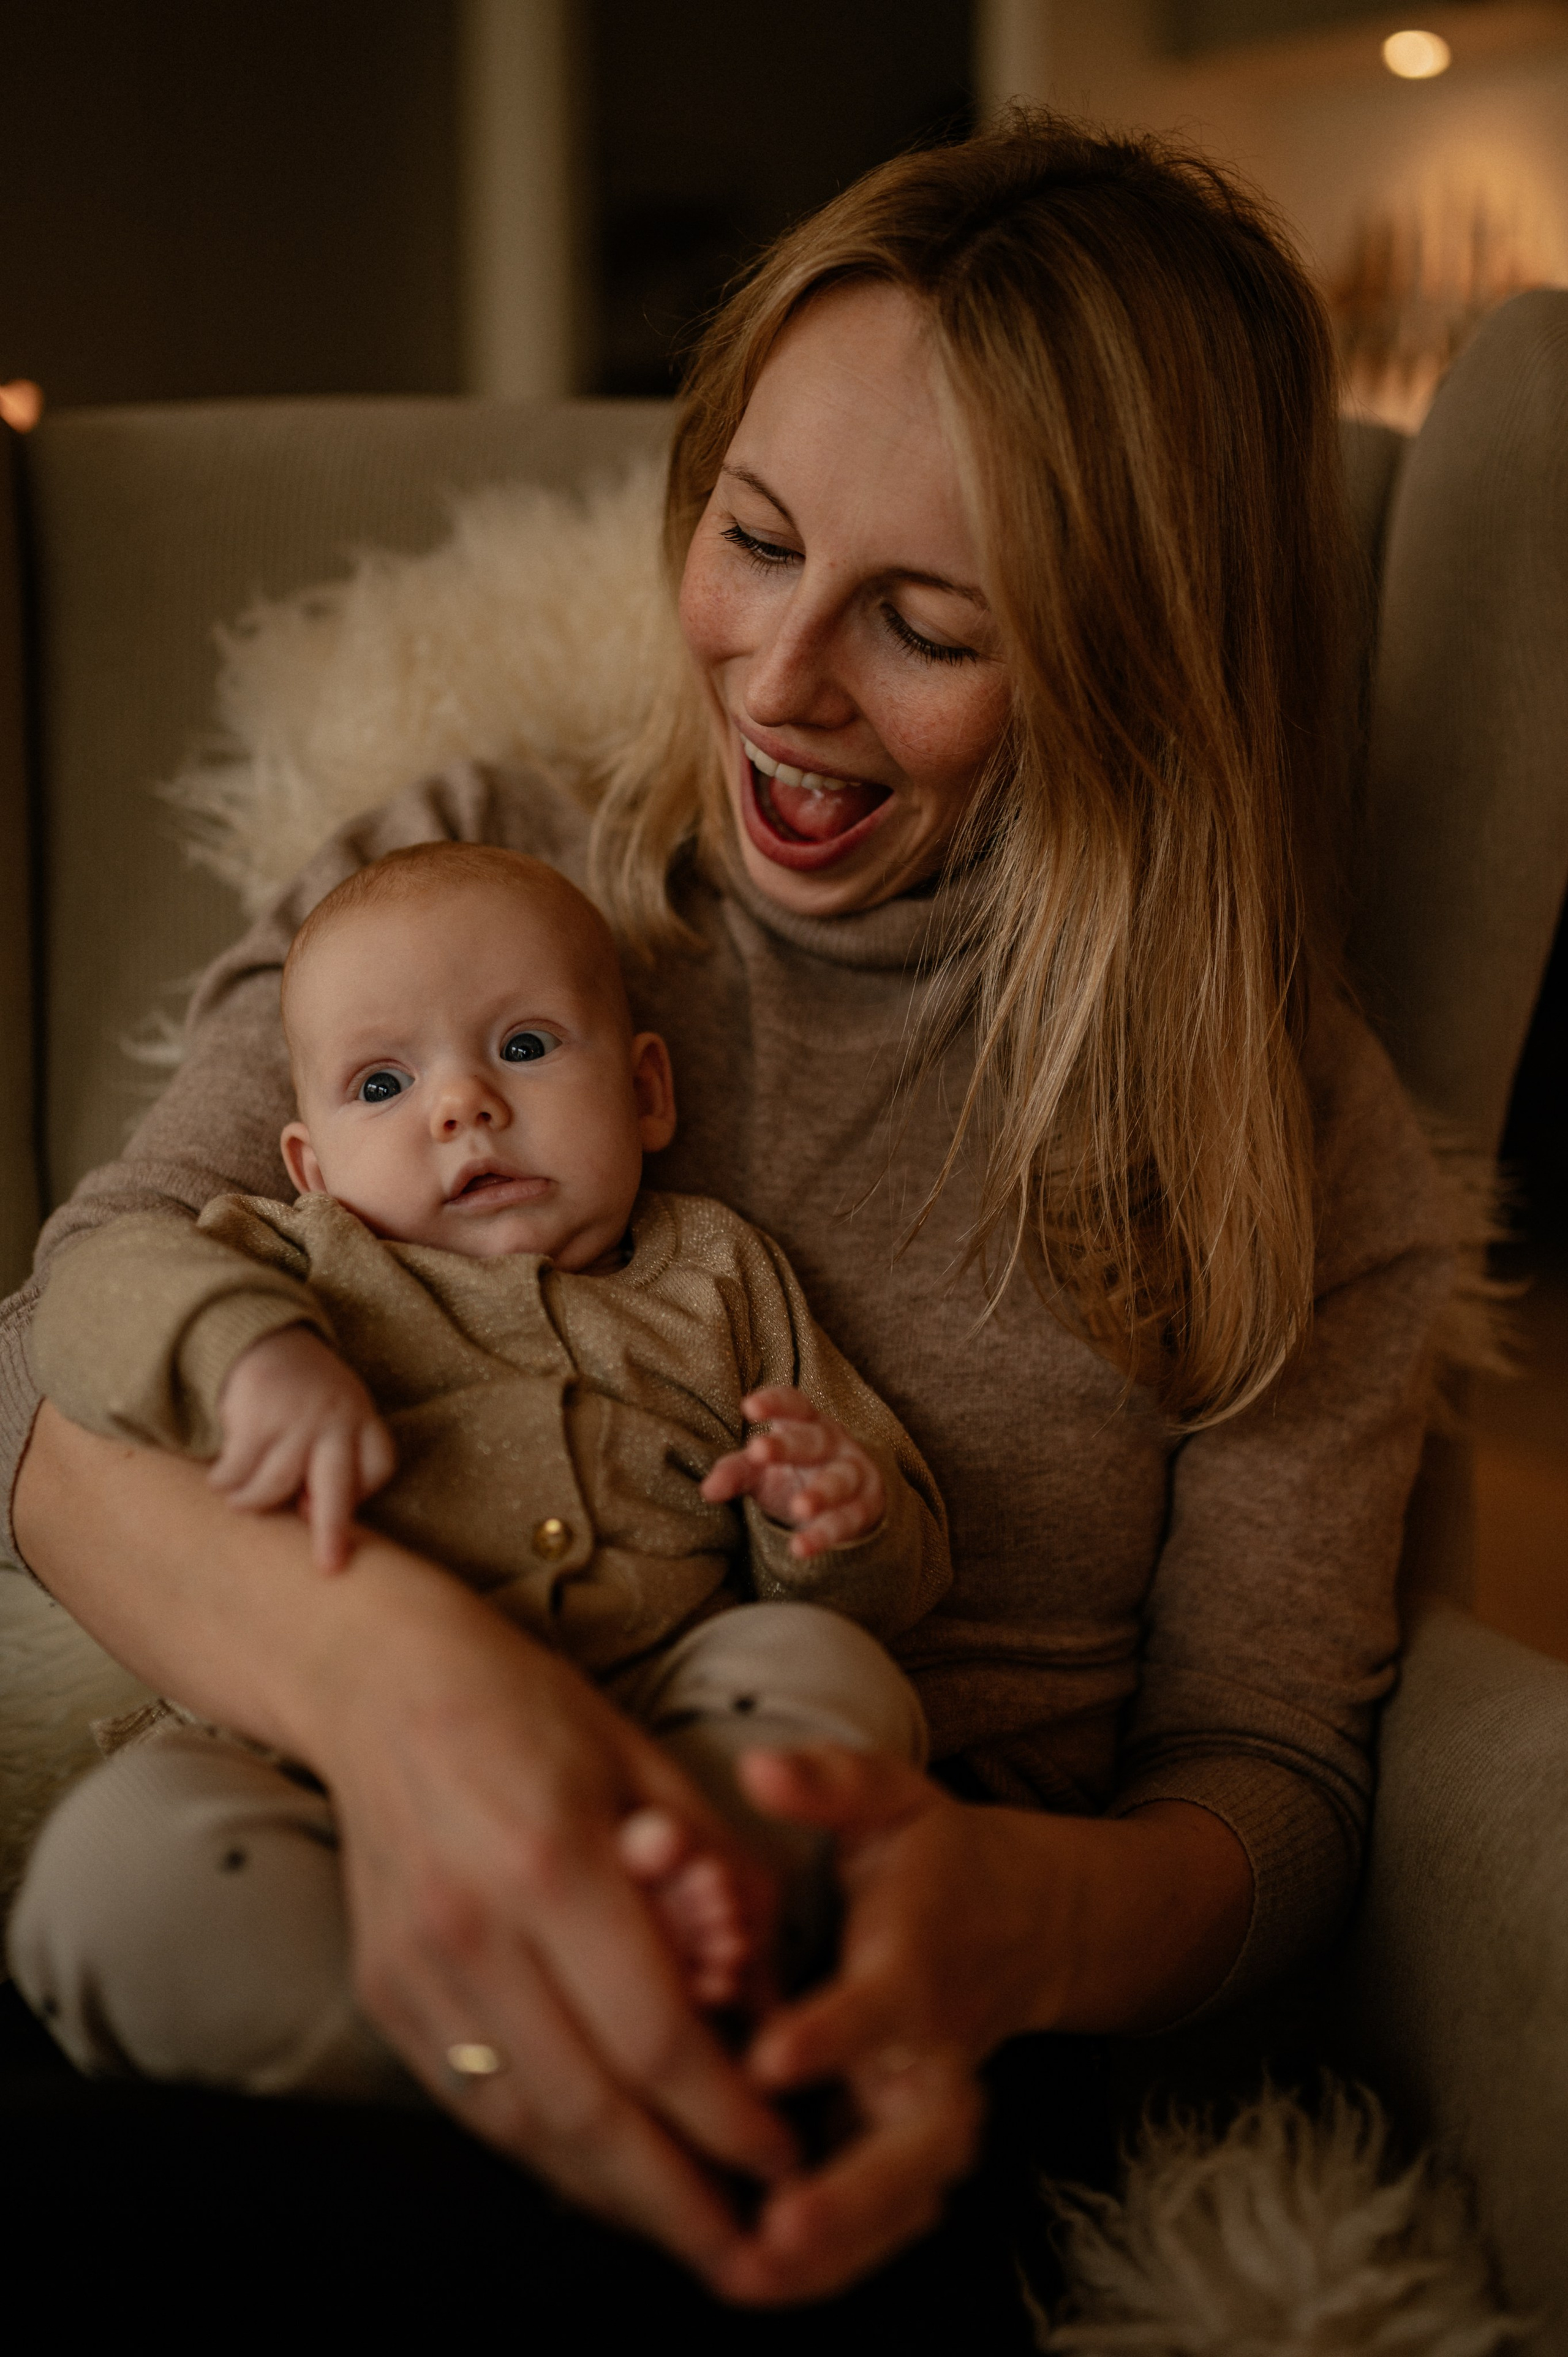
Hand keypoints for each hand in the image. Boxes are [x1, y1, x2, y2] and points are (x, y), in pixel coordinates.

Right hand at [16, 1409, 798, 2289]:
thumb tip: (768, 1997)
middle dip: (678, 2199)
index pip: (653, 2036)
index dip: (725, 2117)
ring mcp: (415, 1969)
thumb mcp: (649, 1762)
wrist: (378, 1680)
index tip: (785, 2161)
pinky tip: (603, 2175)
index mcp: (549, 1860)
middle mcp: (472, 1929)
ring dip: (613, 2196)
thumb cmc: (531, 1708)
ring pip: (525, 2127)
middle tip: (754, 2255)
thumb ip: (715, 1878)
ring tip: (691, 2232)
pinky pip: (476, 2102)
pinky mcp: (385, 1990)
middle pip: (588, 2109)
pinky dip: (545, 2154)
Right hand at [212, 1324, 394, 1571]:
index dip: (361, 1493)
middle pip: (338, 1489)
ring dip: (251, 1502)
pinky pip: (239, 1472)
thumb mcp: (335, 1410)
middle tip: (329, 1567)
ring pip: (275, 1488)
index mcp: (362, 1418)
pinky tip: (221, 1478)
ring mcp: (297, 1421)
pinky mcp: (257, 1420)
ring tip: (240, 1499)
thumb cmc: (302, 1392)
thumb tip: (309, 1513)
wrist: (262, 1337)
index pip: (378, 1466)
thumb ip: (335, 1456)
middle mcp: (335, 1421)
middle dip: (332, 1532)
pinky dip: (225, 1483)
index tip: (325, 1501)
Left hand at [701, 1386, 885, 1558]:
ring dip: (820, 1494)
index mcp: (805, 1423)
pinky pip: (845, 1522)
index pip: (793, 1404)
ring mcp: (853, 1473)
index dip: (774, 1403)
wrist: (848, 1499)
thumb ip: (735, 1473)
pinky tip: (800, 1548)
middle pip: (811, 1440)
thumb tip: (707, 1490)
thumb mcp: (762, 1470)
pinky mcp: (864, 1508)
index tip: (748, 1407)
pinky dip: (822, 1536)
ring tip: (799, 1509)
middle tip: (757, 1450)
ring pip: (838, 1481)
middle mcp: (833, 1443)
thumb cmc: (794, 1473)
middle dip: (786, 1446)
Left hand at [705, 1749, 1251, 2305]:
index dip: (831, 2033)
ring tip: (748, 2277)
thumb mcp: (892, 1799)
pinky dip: (828, 2263)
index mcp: (922, 1966)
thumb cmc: (936, 1860)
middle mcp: (934, 2056)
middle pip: (912, 2147)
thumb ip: (832, 1783)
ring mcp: (928, 2117)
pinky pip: (880, 2223)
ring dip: (834, 2251)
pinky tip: (747, 2279)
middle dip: (850, 2197)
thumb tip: (763, 1766)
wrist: (1025, 1921)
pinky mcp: (909, 2153)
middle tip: (779, 2229)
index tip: (769, 2055)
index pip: (882, 2006)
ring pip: (899, 2205)